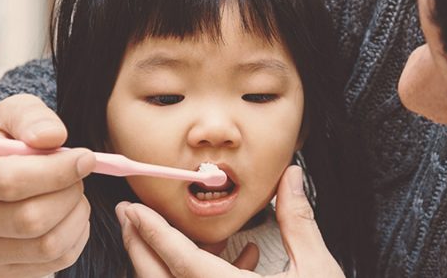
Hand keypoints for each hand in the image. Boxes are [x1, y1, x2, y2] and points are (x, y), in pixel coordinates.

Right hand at [0, 94, 96, 277]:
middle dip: (69, 194)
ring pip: (46, 245)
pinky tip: (68, 214)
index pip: (9, 182)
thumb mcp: (10, 114)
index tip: (86, 158)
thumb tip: (52, 137)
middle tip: (78, 175)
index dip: (57, 171)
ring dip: (76, 215)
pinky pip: (54, 263)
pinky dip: (75, 236)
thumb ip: (31, 117)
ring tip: (73, 193)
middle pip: (29, 219)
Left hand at [116, 166, 344, 277]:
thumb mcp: (317, 269)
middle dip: (140, 245)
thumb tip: (291, 177)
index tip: (133, 210)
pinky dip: (196, 277)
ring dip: (164, 263)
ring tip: (168, 236)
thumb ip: (297, 221)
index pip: (180, 259)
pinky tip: (233, 259)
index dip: (153, 231)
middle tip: (129, 217)